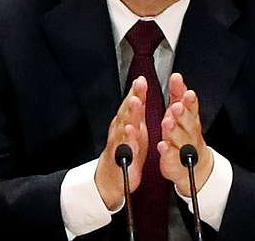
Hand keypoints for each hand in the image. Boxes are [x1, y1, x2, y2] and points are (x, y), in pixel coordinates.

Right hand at [94, 76, 148, 209]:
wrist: (112, 176)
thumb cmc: (126, 149)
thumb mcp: (135, 126)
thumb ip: (137, 108)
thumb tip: (140, 86)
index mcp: (126, 120)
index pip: (132, 102)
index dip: (137, 90)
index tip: (142, 78)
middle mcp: (121, 128)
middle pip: (127, 109)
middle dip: (134, 96)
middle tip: (139, 84)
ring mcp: (119, 141)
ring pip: (124, 124)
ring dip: (130, 113)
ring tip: (135, 102)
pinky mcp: (120, 156)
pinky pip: (124, 146)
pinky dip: (128, 138)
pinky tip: (131, 131)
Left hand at [157, 73, 212, 196]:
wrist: (195, 165)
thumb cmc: (184, 133)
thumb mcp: (182, 112)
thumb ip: (178, 95)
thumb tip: (176, 76)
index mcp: (189, 117)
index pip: (191, 106)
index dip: (189, 99)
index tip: (187, 92)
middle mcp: (189, 131)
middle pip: (187, 121)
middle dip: (182, 113)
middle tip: (176, 106)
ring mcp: (183, 146)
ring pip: (179, 138)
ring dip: (173, 130)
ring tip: (167, 122)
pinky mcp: (175, 160)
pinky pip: (172, 155)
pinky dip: (167, 150)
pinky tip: (162, 145)